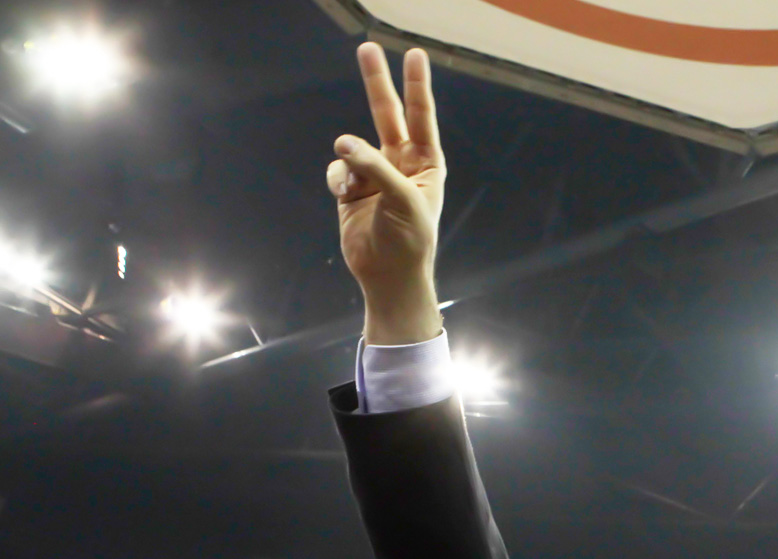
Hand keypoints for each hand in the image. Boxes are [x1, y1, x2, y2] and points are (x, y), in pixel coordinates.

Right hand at [328, 43, 445, 344]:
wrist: (389, 276)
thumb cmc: (409, 240)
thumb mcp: (402, 200)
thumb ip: (375, 167)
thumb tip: (343, 143)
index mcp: (426, 163)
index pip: (421, 117)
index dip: (416, 86)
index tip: (414, 55)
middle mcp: (401, 163)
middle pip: (386, 114)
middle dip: (377, 84)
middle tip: (368, 49)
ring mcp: (374, 174)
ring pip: (353, 147)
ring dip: (351, 164)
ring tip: (358, 190)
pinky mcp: (350, 188)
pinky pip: (337, 170)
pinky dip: (339, 182)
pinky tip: (348, 199)